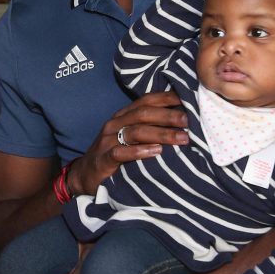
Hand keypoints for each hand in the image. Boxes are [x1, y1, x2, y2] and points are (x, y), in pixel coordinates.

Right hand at [66, 91, 188, 196]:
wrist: (85, 175)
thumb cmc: (114, 155)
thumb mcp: (130, 138)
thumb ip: (149, 128)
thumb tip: (182, 123)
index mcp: (123, 116)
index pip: (146, 101)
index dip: (166, 98)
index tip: (189, 100)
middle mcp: (114, 124)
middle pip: (143, 114)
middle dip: (168, 116)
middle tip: (189, 121)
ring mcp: (107, 141)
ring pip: (135, 132)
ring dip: (161, 134)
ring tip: (181, 138)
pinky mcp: (103, 159)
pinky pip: (121, 152)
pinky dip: (139, 151)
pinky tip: (156, 152)